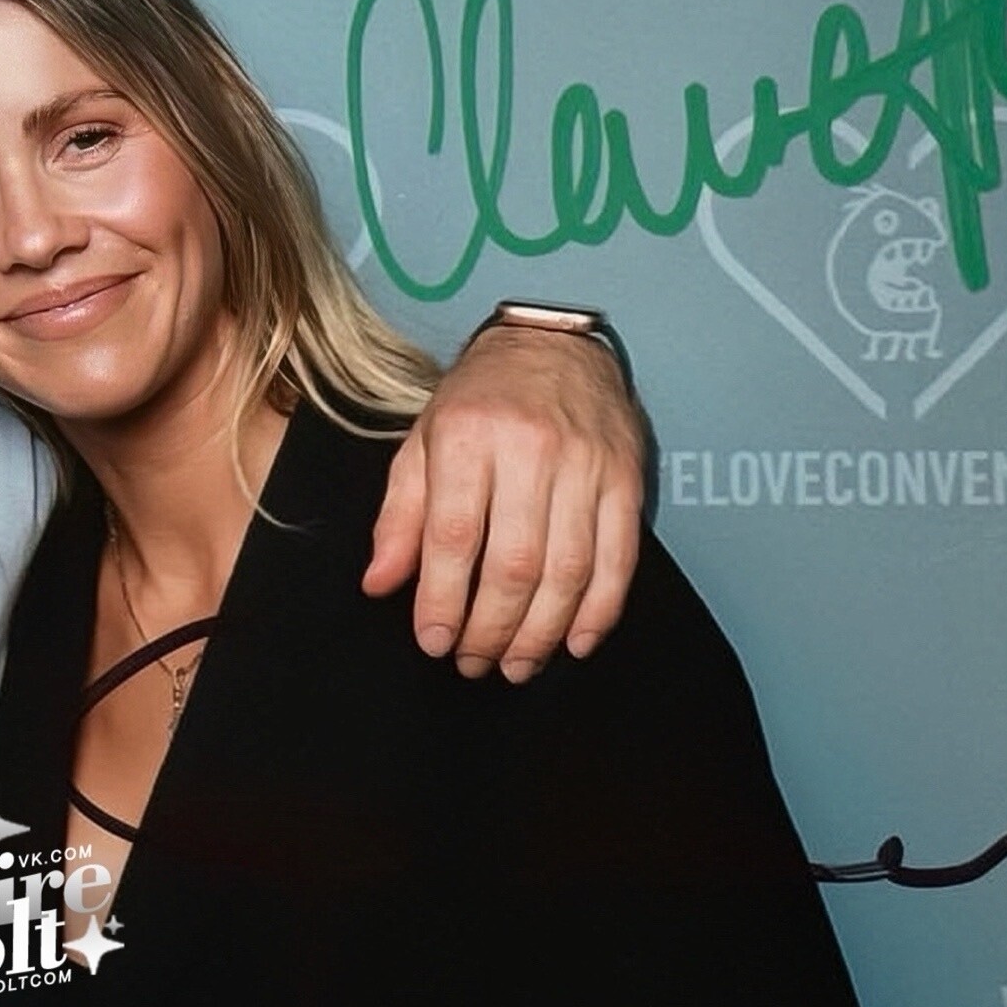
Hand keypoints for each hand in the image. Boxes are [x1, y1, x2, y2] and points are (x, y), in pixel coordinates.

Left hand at [364, 323, 643, 679]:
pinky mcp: (626, 480)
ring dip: (541, 633)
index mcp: (467, 436)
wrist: (555, 342)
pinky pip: (618, 560)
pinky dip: (598, 611)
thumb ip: (400, 515)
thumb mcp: (422, 442)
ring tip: (515, 664)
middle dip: (491, 629)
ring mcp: (586, 466)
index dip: (443, 601)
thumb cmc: (479, 400)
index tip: (434, 642)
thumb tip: (380, 584)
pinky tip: (574, 643)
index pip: (454, 537)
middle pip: (514, 564)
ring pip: (567, 571)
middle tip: (473, 663)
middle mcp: (530, 450)